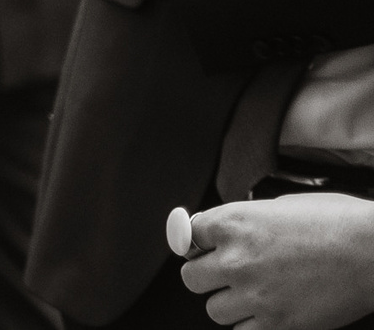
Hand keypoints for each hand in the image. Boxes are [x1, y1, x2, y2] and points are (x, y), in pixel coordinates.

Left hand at [180, 195, 373, 327]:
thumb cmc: (337, 224)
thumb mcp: (279, 206)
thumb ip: (244, 222)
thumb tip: (221, 232)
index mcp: (233, 223)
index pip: (187, 237)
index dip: (200, 243)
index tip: (207, 248)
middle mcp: (237, 259)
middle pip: (191, 277)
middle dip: (207, 275)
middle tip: (228, 274)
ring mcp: (256, 295)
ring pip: (214, 309)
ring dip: (230, 303)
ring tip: (256, 294)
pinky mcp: (278, 324)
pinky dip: (252, 325)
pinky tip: (270, 311)